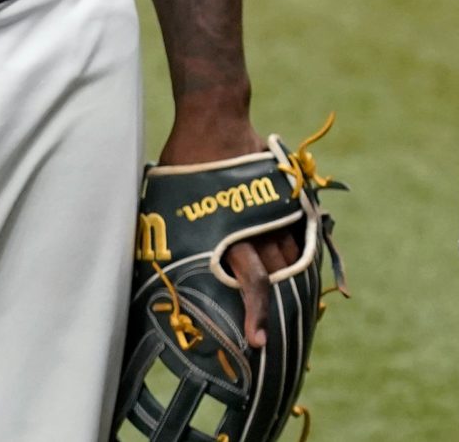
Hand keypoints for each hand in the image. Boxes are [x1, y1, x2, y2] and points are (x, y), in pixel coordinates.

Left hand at [156, 103, 300, 350]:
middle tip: (278, 337)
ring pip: (294, 257)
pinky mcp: (286, 195)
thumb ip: (174, 241)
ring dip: (293, 283)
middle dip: (281, 310)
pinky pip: (300, 230)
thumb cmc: (183, 164)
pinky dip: (301, 252)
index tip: (257, 342)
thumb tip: (157, 274)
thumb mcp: (167, 209)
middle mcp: (259, 227)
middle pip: (279, 278)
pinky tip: (298, 268)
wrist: (215, 116)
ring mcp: (276, 210)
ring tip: (293, 308)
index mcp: (229, 234)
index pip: (254, 285)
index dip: (258, 316)